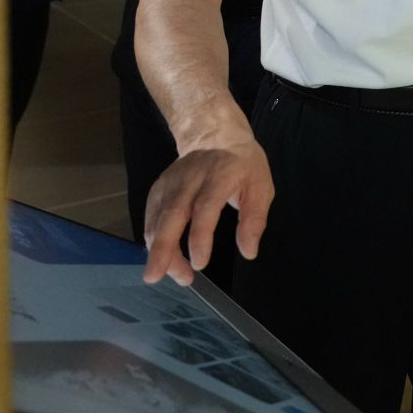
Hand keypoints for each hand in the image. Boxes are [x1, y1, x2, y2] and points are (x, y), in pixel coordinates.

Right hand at [142, 138, 272, 285]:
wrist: (215, 136)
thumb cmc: (242, 165)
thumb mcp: (261, 187)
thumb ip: (254, 219)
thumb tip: (249, 252)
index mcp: (220, 175)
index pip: (205, 207)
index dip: (200, 236)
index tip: (199, 264)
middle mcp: (190, 178)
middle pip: (172, 213)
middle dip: (163, 248)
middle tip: (156, 276)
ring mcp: (170, 182)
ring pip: (157, 219)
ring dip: (157, 250)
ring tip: (166, 274)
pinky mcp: (158, 188)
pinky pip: (151, 217)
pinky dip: (152, 239)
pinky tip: (160, 257)